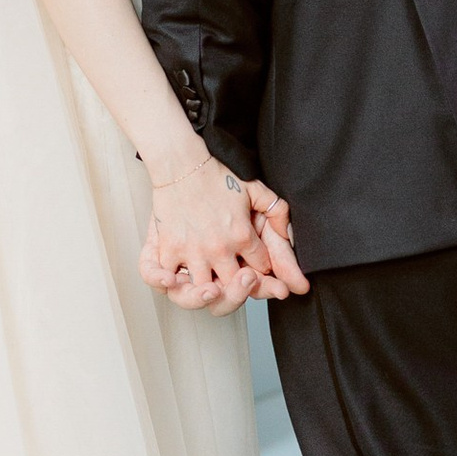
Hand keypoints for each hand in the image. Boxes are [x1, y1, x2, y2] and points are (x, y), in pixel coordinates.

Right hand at [139, 147, 268, 310]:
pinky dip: (173, 284)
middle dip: (243, 287)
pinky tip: (180, 282)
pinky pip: (169, 280)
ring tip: (213, 288)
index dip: (262, 268)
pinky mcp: (170, 249)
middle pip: (236, 286)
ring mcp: (193, 251)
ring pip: (205, 291)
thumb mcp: (255, 188)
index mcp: (242, 235)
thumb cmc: (215, 174)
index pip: (262, 267)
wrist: (181, 164)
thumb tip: (287, 235)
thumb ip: (277, 210)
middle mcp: (219, 248)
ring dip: (211, 292)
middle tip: (242, 280)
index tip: (257, 264)